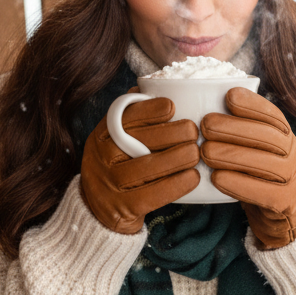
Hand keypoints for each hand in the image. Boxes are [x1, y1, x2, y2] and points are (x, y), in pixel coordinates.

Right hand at [80, 94, 199, 233]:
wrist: (99, 210)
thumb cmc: (121, 165)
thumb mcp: (119, 138)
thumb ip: (134, 114)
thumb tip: (158, 84)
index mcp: (102, 134)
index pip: (124, 117)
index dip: (149, 110)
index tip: (173, 106)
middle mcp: (101, 156)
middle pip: (136, 141)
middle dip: (170, 134)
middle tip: (194, 131)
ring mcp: (108, 183)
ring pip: (145, 167)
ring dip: (176, 158)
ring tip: (197, 153)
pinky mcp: (120, 208)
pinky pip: (150, 195)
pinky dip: (174, 185)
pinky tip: (193, 178)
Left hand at [201, 88, 295, 249]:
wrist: (287, 218)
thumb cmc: (262, 177)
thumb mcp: (260, 150)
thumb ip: (243, 133)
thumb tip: (207, 105)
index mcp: (286, 137)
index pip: (273, 116)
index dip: (253, 104)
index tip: (229, 95)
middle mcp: (294, 155)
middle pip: (268, 138)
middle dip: (235, 128)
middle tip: (205, 124)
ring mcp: (293, 180)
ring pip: (265, 164)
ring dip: (232, 155)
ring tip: (204, 151)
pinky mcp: (285, 204)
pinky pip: (263, 193)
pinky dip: (239, 184)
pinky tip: (216, 179)